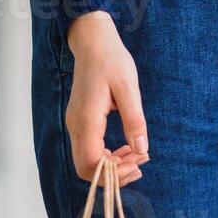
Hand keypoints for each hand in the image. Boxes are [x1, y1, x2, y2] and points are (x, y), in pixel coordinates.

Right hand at [65, 11, 148, 186]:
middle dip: (114, 174)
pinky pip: (89, 149)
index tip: (137, 164)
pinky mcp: (80, 122)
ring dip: (112, 166)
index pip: (91, 163)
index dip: (113, 172)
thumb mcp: (129, 88)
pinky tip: (128, 149)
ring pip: (87, 162)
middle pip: (85, 169)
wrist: (93, 43)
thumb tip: (142, 150)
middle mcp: (76, 125)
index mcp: (87, 119)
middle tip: (140, 165)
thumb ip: (134, 120)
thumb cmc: (112, 61)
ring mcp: (75, 125)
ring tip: (139, 157)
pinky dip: (108, 156)